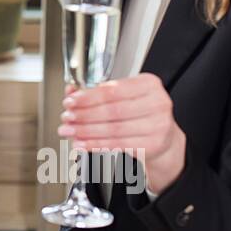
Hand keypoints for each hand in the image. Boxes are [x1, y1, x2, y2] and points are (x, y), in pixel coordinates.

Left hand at [58, 72, 186, 195]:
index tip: (70, 102)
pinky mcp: (154, 145)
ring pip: (113, 130)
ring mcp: (158, 126)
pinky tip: (83, 144)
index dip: (87, 98)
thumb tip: (70, 91)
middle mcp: (157, 103)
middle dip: (84, 116)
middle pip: (112, 111)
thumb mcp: (123, 95)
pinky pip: (119, 145)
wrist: (163, 134)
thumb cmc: (140, 111)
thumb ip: (97, 92)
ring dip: (86, 132)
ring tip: (70, 132)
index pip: (112, 91)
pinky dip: (97, 145)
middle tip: (67, 118)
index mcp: (148, 84)